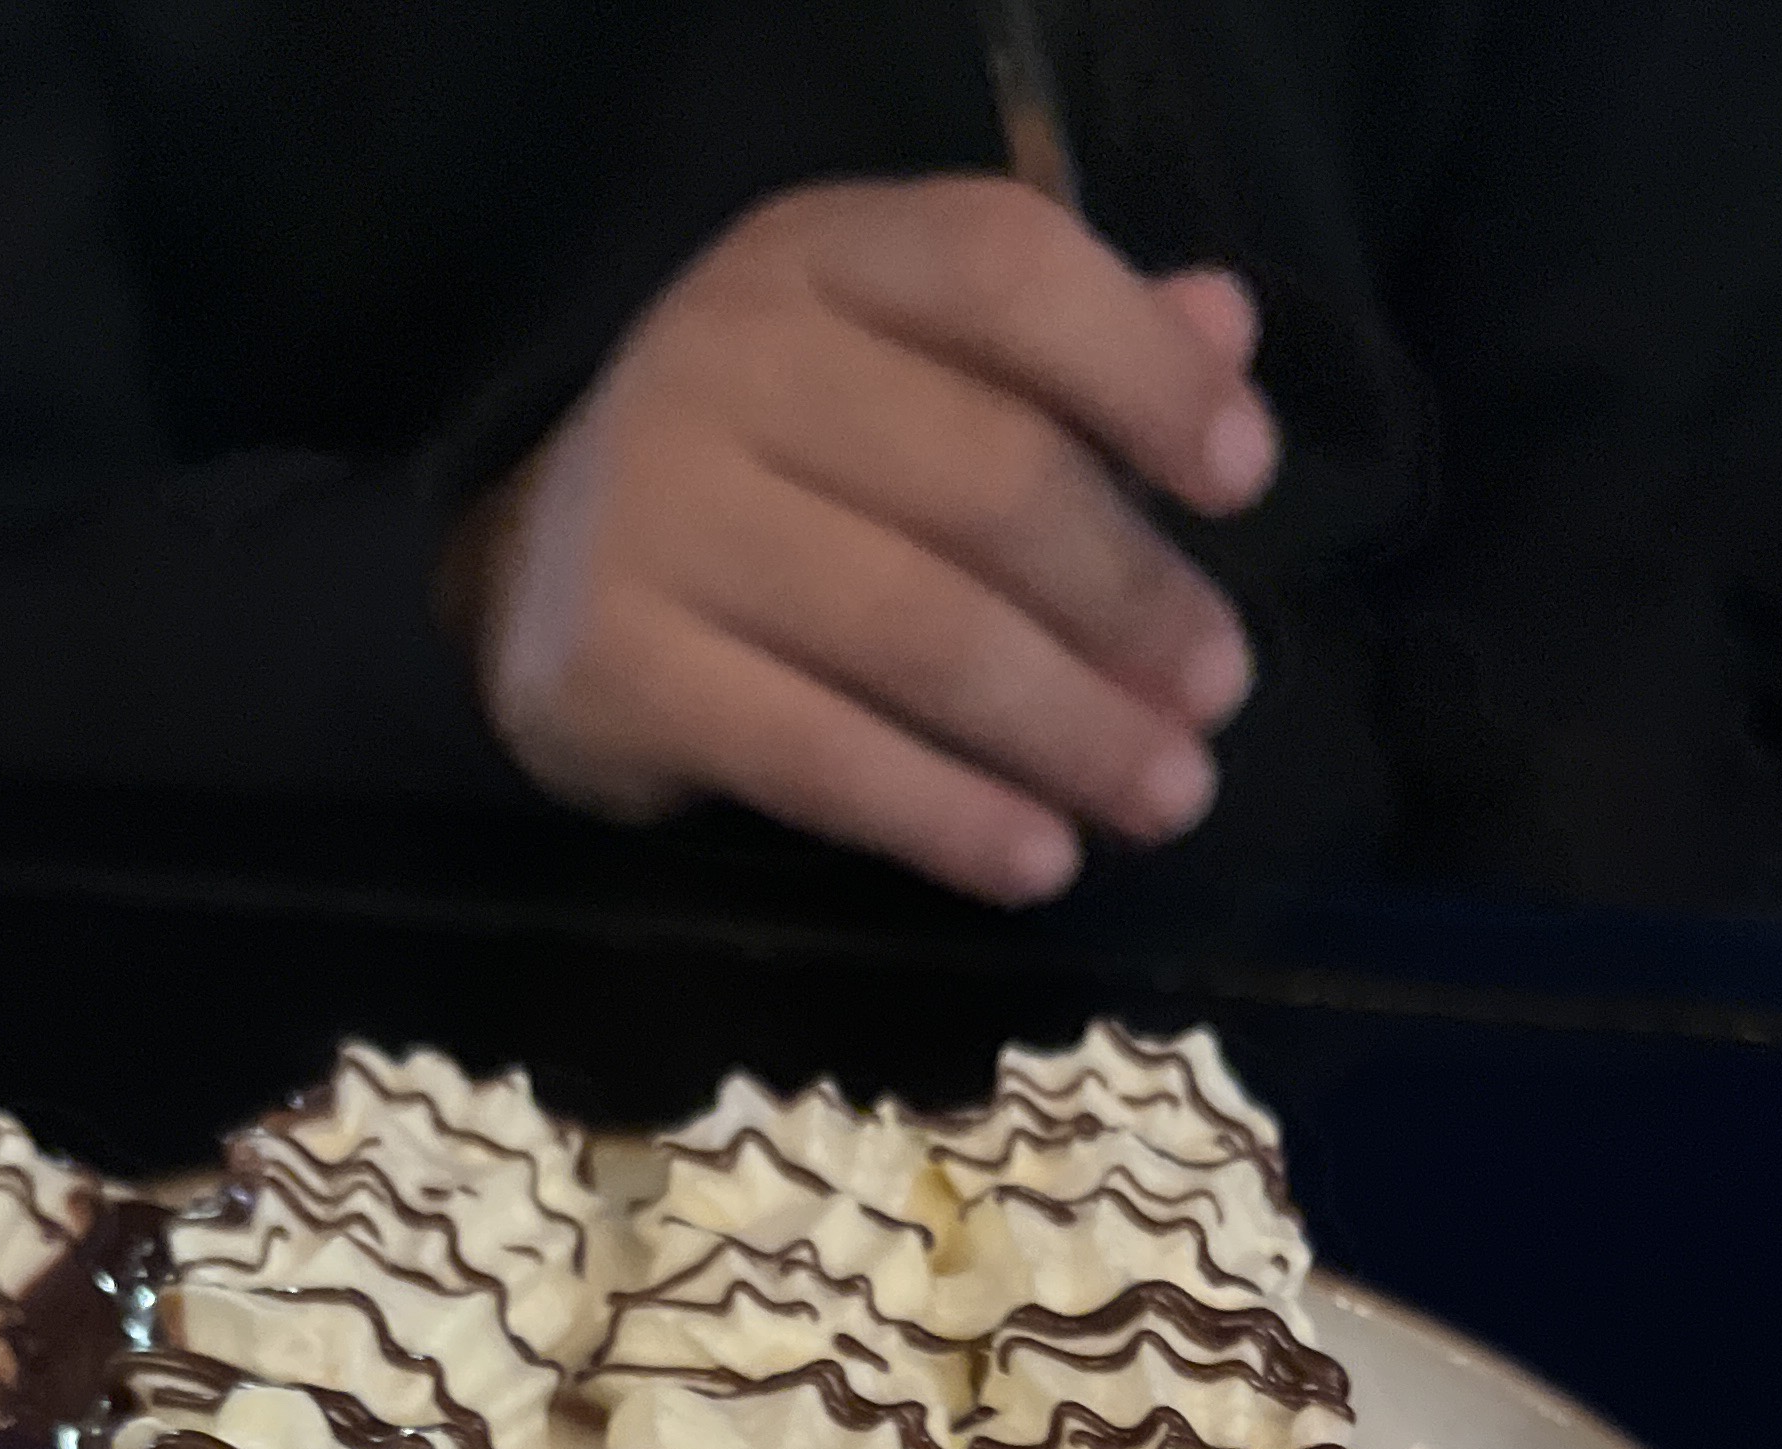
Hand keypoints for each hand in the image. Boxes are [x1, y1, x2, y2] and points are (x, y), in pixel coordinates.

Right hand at [445, 177, 1277, 905]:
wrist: (537, 579)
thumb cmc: (774, 474)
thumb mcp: (910, 370)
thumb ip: (1062, 352)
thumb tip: (1229, 331)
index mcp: (821, 256)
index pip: (1003, 268)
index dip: (1139, 371)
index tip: (1244, 479)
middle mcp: (726, 359)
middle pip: (981, 478)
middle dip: (1127, 601)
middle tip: (1218, 695)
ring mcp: (658, 514)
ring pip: (915, 634)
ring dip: (1066, 730)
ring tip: (1166, 796)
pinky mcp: (617, 667)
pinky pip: (817, 756)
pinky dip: (945, 817)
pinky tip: (1036, 859)